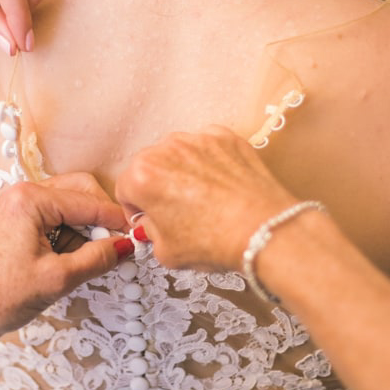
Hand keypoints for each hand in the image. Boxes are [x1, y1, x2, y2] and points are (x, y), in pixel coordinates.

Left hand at [0, 175, 129, 351]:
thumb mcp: (58, 279)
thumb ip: (98, 258)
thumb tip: (126, 246)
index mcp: (30, 200)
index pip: (88, 201)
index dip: (116, 220)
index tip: (139, 237)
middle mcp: (23, 194)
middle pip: (80, 193)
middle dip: (101, 219)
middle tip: (116, 247)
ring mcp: (18, 207)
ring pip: (69, 207)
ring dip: (85, 231)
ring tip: (87, 263)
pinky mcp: (16, 223)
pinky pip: (54, 220)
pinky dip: (69, 237)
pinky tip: (71, 262)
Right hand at [116, 127, 296, 270]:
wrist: (264, 230)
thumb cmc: (216, 241)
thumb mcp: (165, 252)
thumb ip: (150, 231)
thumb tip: (153, 222)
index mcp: (142, 175)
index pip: (125, 188)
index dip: (135, 208)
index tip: (148, 218)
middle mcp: (167, 149)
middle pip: (150, 166)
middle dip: (158, 187)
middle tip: (176, 212)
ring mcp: (197, 139)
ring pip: (178, 154)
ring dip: (182, 172)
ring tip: (203, 200)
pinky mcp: (225, 137)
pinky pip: (207, 148)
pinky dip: (210, 163)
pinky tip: (220, 187)